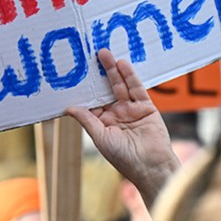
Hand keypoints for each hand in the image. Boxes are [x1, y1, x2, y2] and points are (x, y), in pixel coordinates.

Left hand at [65, 49, 179, 209]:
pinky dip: (130, 77)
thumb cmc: (124, 158)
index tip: (76, 72)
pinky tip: (122, 65)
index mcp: (103, 123)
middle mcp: (117, 114)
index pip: (92, 101)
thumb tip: (69, 108)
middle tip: (89, 56)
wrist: (151, 166)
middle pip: (106, 90)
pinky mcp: (146, 107)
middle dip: (99, 74)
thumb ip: (87, 120)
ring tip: (104, 54)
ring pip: (120, 86)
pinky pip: (137, 89)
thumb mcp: (100, 137)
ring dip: (113, 71)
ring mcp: (131, 110)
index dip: (86, 88)